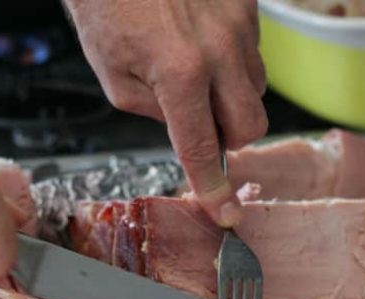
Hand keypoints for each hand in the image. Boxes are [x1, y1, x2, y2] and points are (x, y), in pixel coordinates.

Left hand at [63, 0, 267, 226]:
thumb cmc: (107, 6)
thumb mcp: (114, 76)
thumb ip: (156, 114)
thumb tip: (189, 128)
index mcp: (179, 73)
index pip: (203, 148)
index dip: (214, 187)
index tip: (227, 212)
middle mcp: (220, 51)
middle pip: (251, 126)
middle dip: (230, 136)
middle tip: (202, 122)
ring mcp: (240, 26)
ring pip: (257, 90)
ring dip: (232, 96)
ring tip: (197, 69)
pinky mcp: (248, 6)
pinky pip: (255, 53)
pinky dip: (233, 61)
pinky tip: (204, 41)